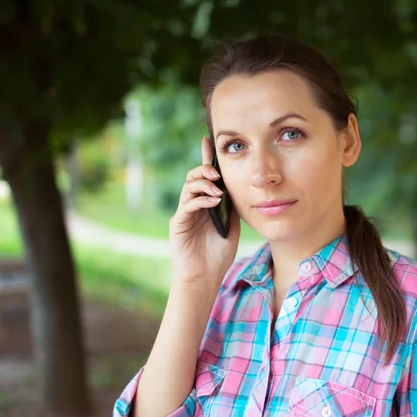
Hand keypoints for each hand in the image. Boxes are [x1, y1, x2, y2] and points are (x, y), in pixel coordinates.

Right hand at [169, 136, 239, 284]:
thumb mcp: (231, 225)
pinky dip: (200, 200)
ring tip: (217, 190)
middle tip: (217, 174)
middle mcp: (192, 205)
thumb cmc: (218, 254)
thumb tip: (239, 186)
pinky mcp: (178, 223)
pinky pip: (187, 205)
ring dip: (203, 184)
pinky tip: (213, 202)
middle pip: (193, 177)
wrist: (206, 276)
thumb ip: (232, 206)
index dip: (206, 158)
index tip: (209, 141)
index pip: (205, 176)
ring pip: (188, 187)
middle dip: (205, 170)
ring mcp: (184, 213)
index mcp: (205, 203)